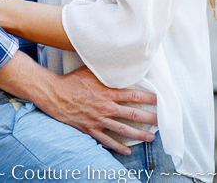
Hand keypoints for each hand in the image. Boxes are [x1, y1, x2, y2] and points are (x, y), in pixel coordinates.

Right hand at [39, 67, 157, 154]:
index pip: (133, 95)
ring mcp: (99, 120)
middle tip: (161, 121)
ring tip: (151, 138)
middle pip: (133, 114)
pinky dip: (118, 147)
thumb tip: (118, 65)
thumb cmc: (72, 81)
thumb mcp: (89, 71)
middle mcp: (105, 107)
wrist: (54, 95)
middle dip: (149, 118)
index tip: (159, 100)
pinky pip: (107, 140)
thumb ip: (105, 71)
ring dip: (139, 134)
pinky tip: (128, 151)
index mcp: (107, 92)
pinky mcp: (91, 129)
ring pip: (124, 130)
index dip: (148, 98)